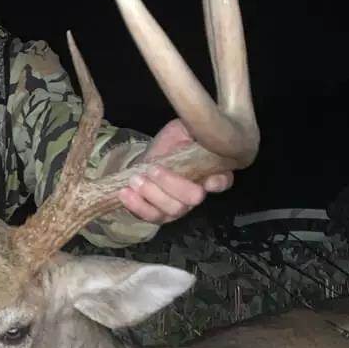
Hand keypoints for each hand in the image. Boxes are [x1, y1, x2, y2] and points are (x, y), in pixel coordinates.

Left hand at [117, 119, 233, 224]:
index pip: (223, 180)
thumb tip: (198, 130)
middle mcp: (198, 192)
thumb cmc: (171, 143)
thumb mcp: (183, 130)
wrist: (149, 158)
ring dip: (152, 194)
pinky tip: (125, 193)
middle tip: (152, 169)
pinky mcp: (159, 214)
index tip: (208, 181)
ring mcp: (179, 206)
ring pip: (173, 210)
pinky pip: (152, 217)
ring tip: (135, 179)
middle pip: (193, 198)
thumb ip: (193, 132)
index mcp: (210, 171)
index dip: (218, 183)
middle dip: (172, 184)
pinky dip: (137, 206)